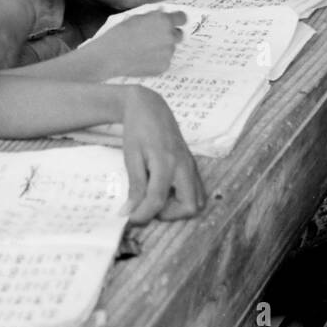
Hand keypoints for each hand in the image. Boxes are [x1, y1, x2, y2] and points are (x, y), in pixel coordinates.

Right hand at [91, 10, 187, 77]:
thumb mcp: (135, 17)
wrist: (110, 56)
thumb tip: (162, 14)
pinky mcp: (164, 66)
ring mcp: (168, 53)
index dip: (177, 20)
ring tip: (144, 49)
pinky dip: (157, 60)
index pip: (182, 18)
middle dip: (170, 34)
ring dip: (162, 48)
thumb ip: (152, 16)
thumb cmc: (119, 35)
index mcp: (164, 21)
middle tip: (156, 37)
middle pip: (179, 34)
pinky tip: (143, 58)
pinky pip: (164, 61)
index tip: (174, 22)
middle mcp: (170, 36)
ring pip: (170, 48)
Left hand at [119, 87, 204, 223]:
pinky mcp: (192, 166)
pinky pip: (196, 192)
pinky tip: (164, 190)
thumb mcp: (132, 157)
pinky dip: (182, 199)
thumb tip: (130, 212)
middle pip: (190, 206)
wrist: (151, 108)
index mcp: (166, 162)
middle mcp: (184, 166)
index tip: (129, 218)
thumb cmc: (138, 130)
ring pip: (198, 202)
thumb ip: (135, 186)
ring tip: (156, 198)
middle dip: (169, 215)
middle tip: (148, 205)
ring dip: (178, 209)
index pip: (157, 199)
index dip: (142, 215)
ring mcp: (191, 166)